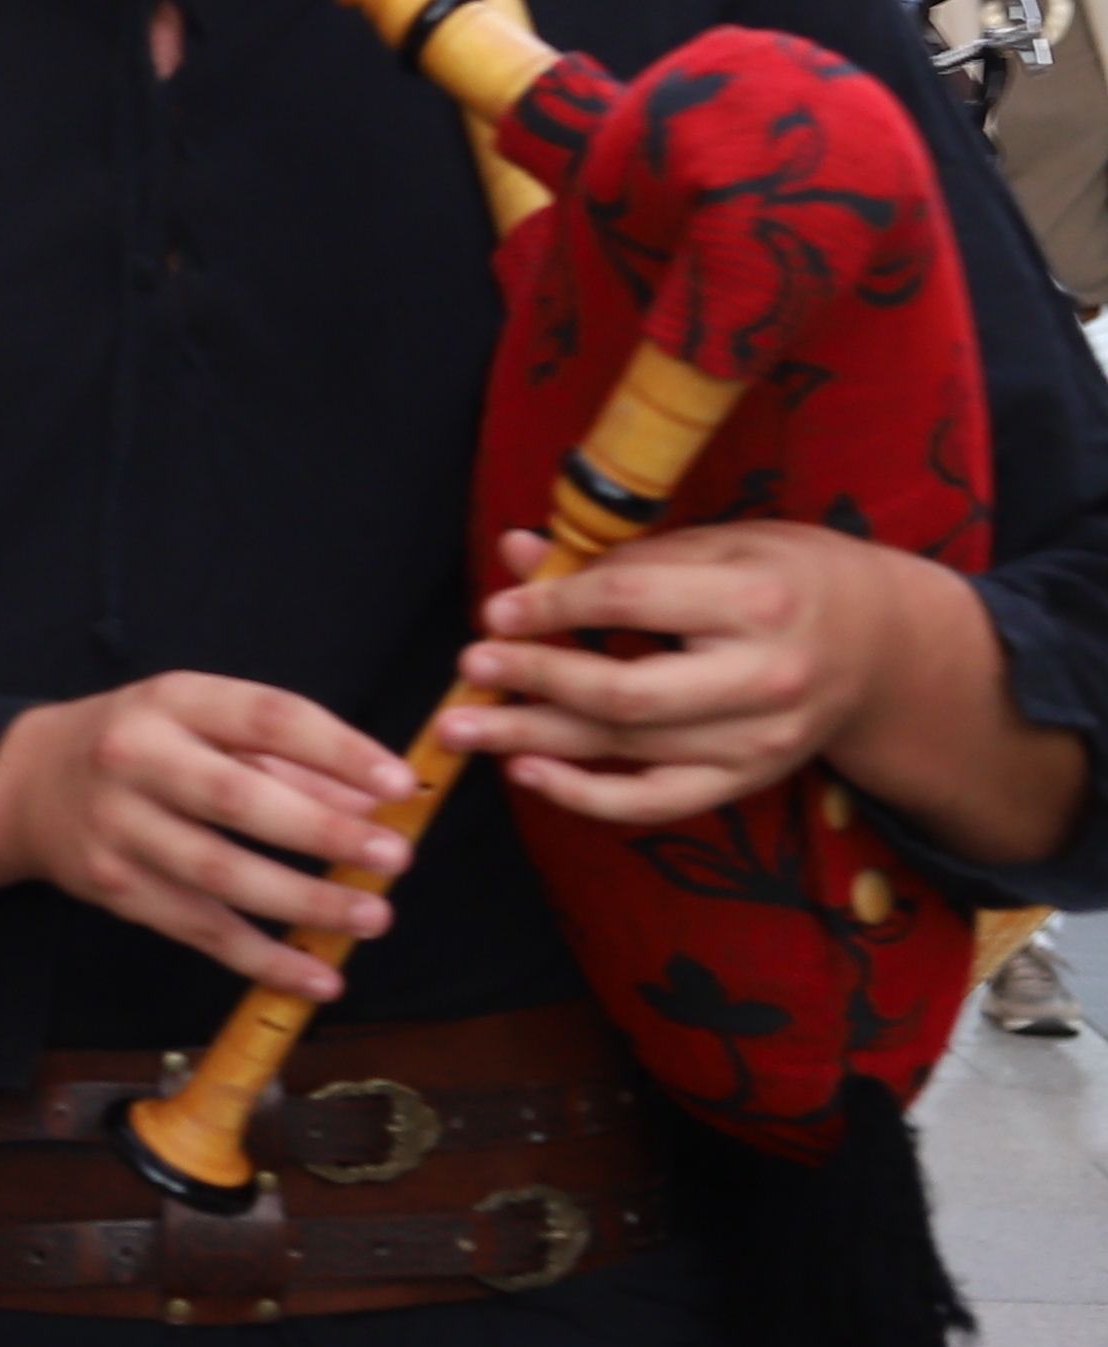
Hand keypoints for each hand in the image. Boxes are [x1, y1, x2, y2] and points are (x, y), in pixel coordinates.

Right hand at [0, 673, 421, 1000]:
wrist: (25, 783)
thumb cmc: (140, 744)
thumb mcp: (203, 722)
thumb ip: (288, 759)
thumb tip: (375, 804)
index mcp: (172, 701)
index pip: (266, 717)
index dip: (338, 751)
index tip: (400, 784)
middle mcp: (136, 759)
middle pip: (237, 800)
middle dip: (322, 832)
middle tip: (394, 857)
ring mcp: (119, 828)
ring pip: (218, 874)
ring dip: (303, 901)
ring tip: (373, 917)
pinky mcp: (113, 888)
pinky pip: (196, 930)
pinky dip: (261, 958)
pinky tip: (317, 977)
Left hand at [446, 521, 932, 829]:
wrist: (885, 645)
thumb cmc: (786, 578)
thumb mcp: (717, 543)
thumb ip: (617, 554)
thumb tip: (516, 554)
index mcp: (758, 598)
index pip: (634, 601)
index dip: (555, 607)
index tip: (497, 610)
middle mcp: (764, 677)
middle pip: (626, 691)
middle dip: (537, 679)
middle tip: (470, 667)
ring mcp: (759, 740)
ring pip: (628, 749)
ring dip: (534, 738)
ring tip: (460, 726)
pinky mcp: (749, 781)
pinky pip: (654, 803)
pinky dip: (583, 795)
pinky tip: (525, 771)